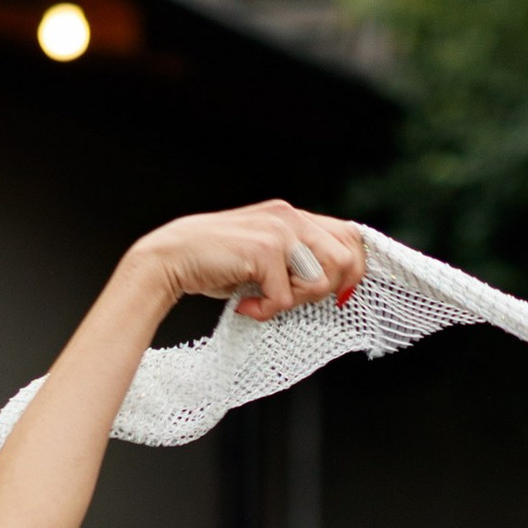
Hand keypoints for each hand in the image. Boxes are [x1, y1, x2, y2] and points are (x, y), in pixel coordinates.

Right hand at [125, 200, 367, 321]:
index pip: (349, 236)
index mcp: (293, 216)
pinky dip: (265, 311)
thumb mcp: (266, 257)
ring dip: (292, 302)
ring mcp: (279, 231)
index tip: (339, 296)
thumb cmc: (218, 264)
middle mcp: (290, 217)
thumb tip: (334, 285)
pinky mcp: (265, 250)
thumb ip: (296, 260)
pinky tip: (246, 304)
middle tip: (289, 299)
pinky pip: (285, 298)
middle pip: (345, 260)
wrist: (174, 257)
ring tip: (263, 300)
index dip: (353, 270)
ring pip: (320, 281)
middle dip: (324, 291)